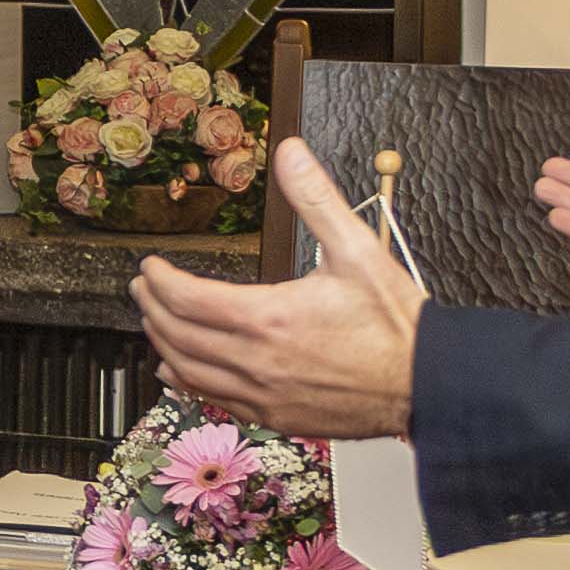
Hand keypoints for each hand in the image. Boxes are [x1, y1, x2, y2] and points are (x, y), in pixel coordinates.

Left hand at [126, 143, 420, 437]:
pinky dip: (186, 382)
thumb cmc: (394, 325)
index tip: (150, 267)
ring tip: (153, 320)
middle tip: (143, 288)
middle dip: (152, 308)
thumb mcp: (357, 249)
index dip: (159, 280)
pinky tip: (176, 372)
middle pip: (178, 335)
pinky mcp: (273, 415)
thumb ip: (317, 198)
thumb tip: (290, 153)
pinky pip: (213, 400)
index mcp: (269, 317)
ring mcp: (262, 393)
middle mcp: (257, 360)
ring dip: (163, 343)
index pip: (187, 298)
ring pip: (188, 371)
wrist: (425, 384)